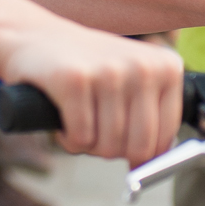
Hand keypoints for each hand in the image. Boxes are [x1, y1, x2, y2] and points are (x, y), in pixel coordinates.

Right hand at [2, 27, 183, 167]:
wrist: (37, 37)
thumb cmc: (89, 68)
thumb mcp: (133, 83)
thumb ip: (152, 120)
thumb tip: (151, 168)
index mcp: (166, 68)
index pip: (164, 139)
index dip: (139, 152)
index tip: (121, 139)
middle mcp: (142, 67)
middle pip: (138, 148)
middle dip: (111, 150)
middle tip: (95, 129)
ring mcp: (109, 71)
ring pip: (107, 146)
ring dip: (86, 144)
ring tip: (78, 117)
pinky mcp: (74, 79)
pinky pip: (80, 139)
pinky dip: (68, 139)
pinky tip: (63, 116)